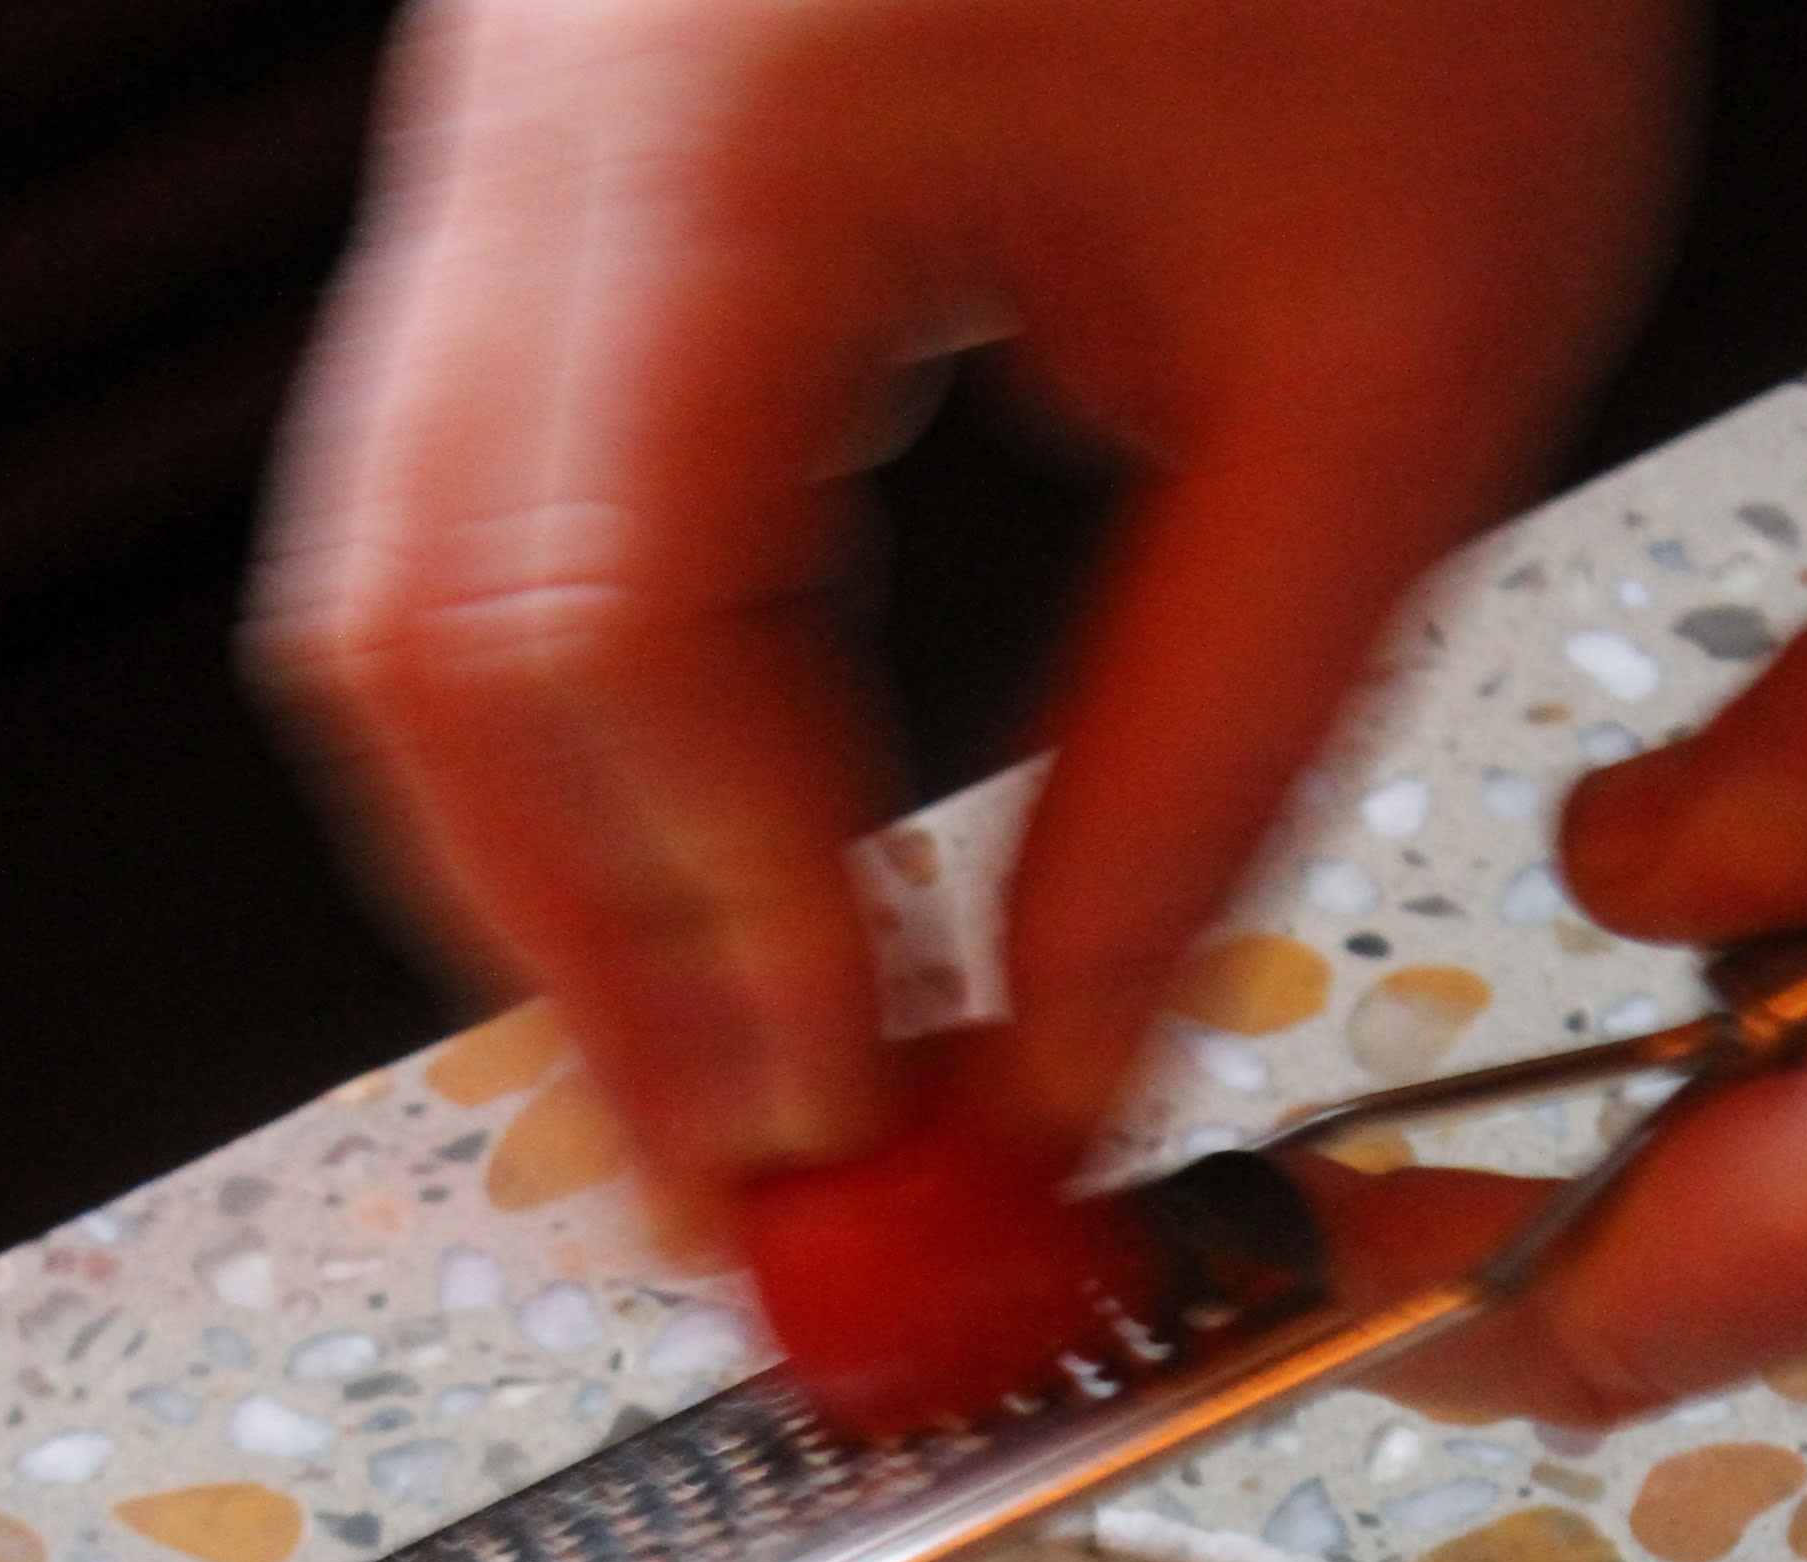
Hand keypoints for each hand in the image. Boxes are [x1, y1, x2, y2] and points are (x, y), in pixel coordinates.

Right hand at [255, 0, 1693, 1204]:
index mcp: (733, 89)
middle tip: (760, 1204)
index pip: (609, 628)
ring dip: (571, 878)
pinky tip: (753, 870)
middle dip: (588, 971)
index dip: (726, 947)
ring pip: (408, 584)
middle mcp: (552, 77)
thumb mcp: (1399, 354)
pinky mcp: (580, 138)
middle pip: (414, 639)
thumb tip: (1072, 1070)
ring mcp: (525, 95)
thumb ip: (1206, 755)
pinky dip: (606, 732)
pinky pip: (497, 488)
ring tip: (760, 1088)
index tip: (865, 1152)